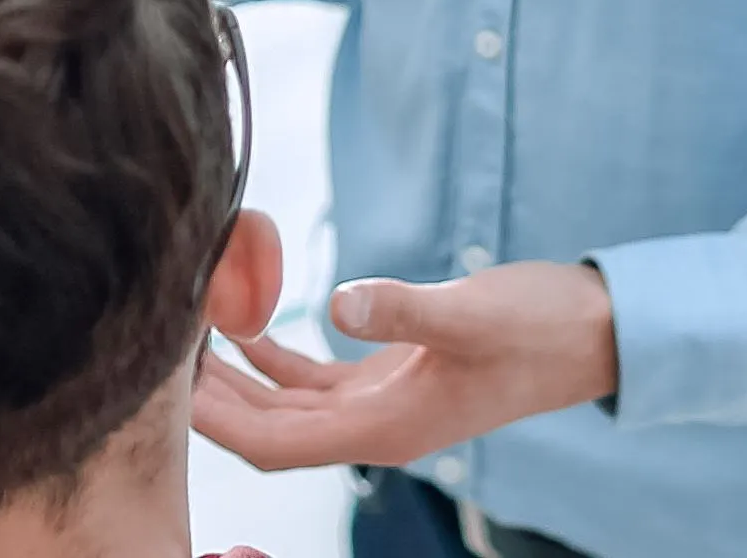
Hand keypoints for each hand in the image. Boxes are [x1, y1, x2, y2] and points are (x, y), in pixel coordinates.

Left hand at [191, 262, 617, 471]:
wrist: (593, 333)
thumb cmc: (540, 328)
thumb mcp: (470, 312)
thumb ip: (400, 309)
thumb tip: (336, 303)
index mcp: (387, 430)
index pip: (275, 443)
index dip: (217, 421)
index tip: (167, 383)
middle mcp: (375, 427)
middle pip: (267, 427)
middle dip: (208, 399)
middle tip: (153, 349)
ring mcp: (383, 404)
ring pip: (285, 402)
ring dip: (233, 376)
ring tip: (182, 331)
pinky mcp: (391, 375)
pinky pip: (314, 376)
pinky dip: (274, 354)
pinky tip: (243, 321)